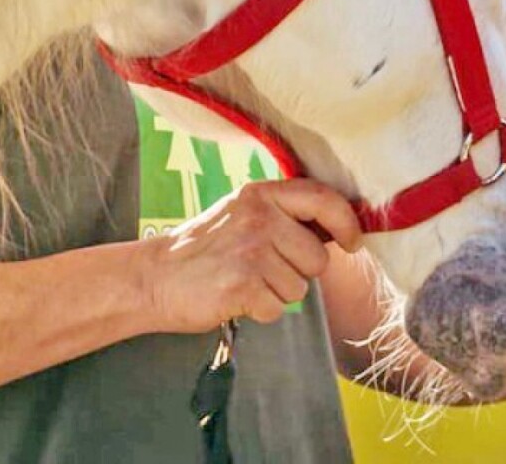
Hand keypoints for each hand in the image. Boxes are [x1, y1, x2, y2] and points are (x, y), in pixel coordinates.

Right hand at [139, 178, 361, 331]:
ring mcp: (251, 251)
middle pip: (317, 257)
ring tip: (246, 282)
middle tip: (263, 269)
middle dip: (298, 272)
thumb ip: (284, 213)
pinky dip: (261, 311)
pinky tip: (236, 298)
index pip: (323, 199)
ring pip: (299, 288)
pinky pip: (277, 309)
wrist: (152, 277)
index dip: (346, 222)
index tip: (353, 242)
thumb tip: (338, 228)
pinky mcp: (242, 286)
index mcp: (262, 194)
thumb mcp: (242, 211)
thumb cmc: (205, 248)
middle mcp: (260, 217)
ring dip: (277, 293)